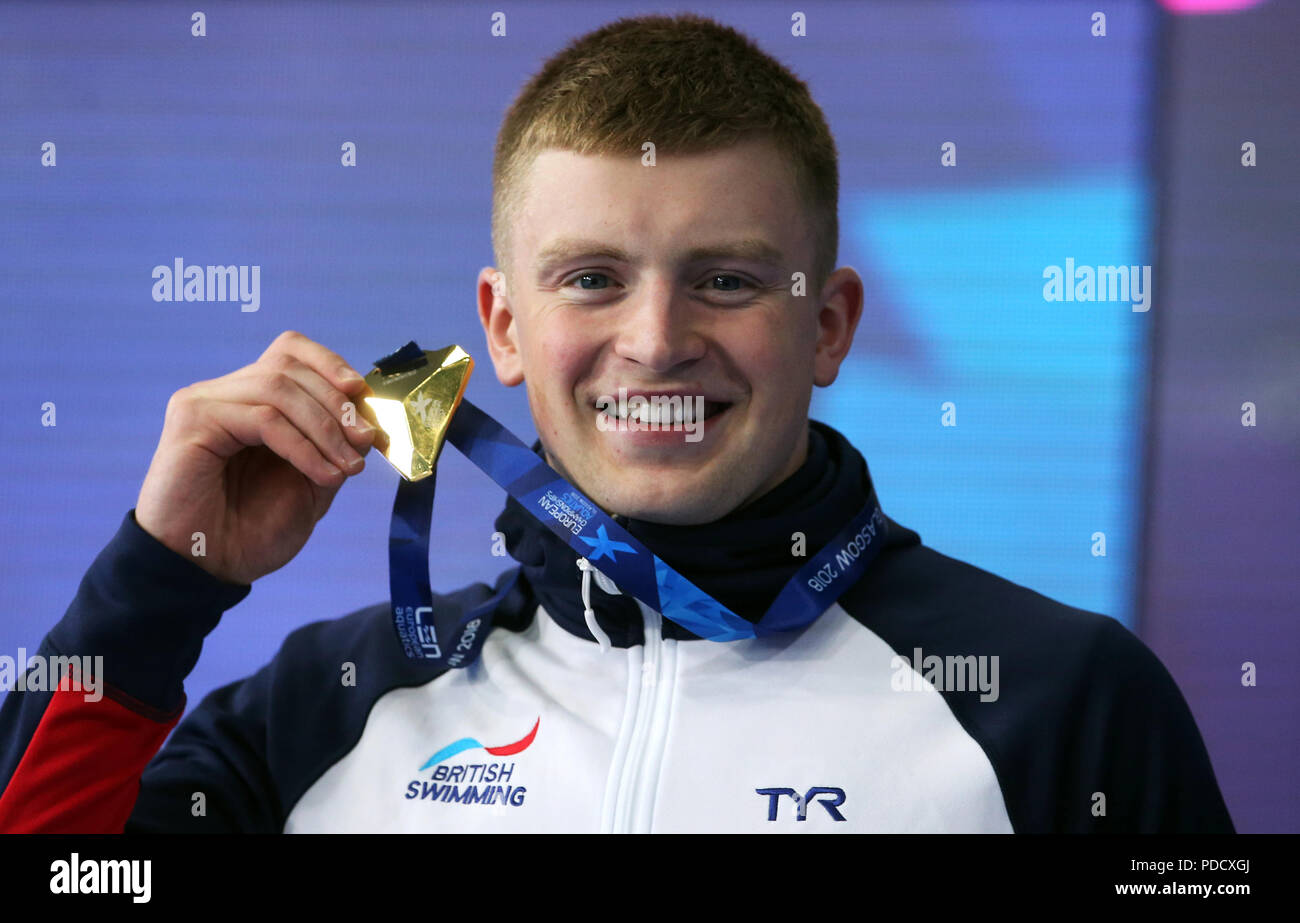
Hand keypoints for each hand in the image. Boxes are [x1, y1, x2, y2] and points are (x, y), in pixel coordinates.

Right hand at [134, 330, 379, 584]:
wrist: (207, 571)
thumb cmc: (251, 532)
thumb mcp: (312, 485)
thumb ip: (335, 447)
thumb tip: (367, 419)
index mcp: (251, 400)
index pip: (290, 351)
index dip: (330, 363)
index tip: (363, 395)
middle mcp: (225, 394)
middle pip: (289, 367)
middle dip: (337, 403)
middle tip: (366, 440)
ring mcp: (205, 403)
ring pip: (279, 389)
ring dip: (325, 428)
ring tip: (348, 467)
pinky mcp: (193, 420)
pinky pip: (263, 419)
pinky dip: (303, 446)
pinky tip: (323, 476)